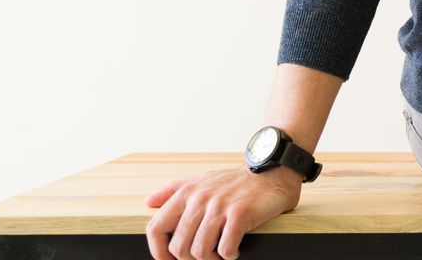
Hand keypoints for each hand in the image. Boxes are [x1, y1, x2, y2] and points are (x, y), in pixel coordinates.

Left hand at [144, 165, 300, 259]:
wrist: (272, 171)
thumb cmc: (236, 181)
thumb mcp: (201, 180)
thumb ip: (173, 190)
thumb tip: (149, 202)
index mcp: (186, 193)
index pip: (156, 228)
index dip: (158, 251)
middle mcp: (200, 199)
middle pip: (179, 247)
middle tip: (206, 256)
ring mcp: (219, 206)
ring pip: (200, 251)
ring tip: (221, 254)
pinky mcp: (240, 213)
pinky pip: (225, 248)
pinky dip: (229, 255)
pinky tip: (235, 249)